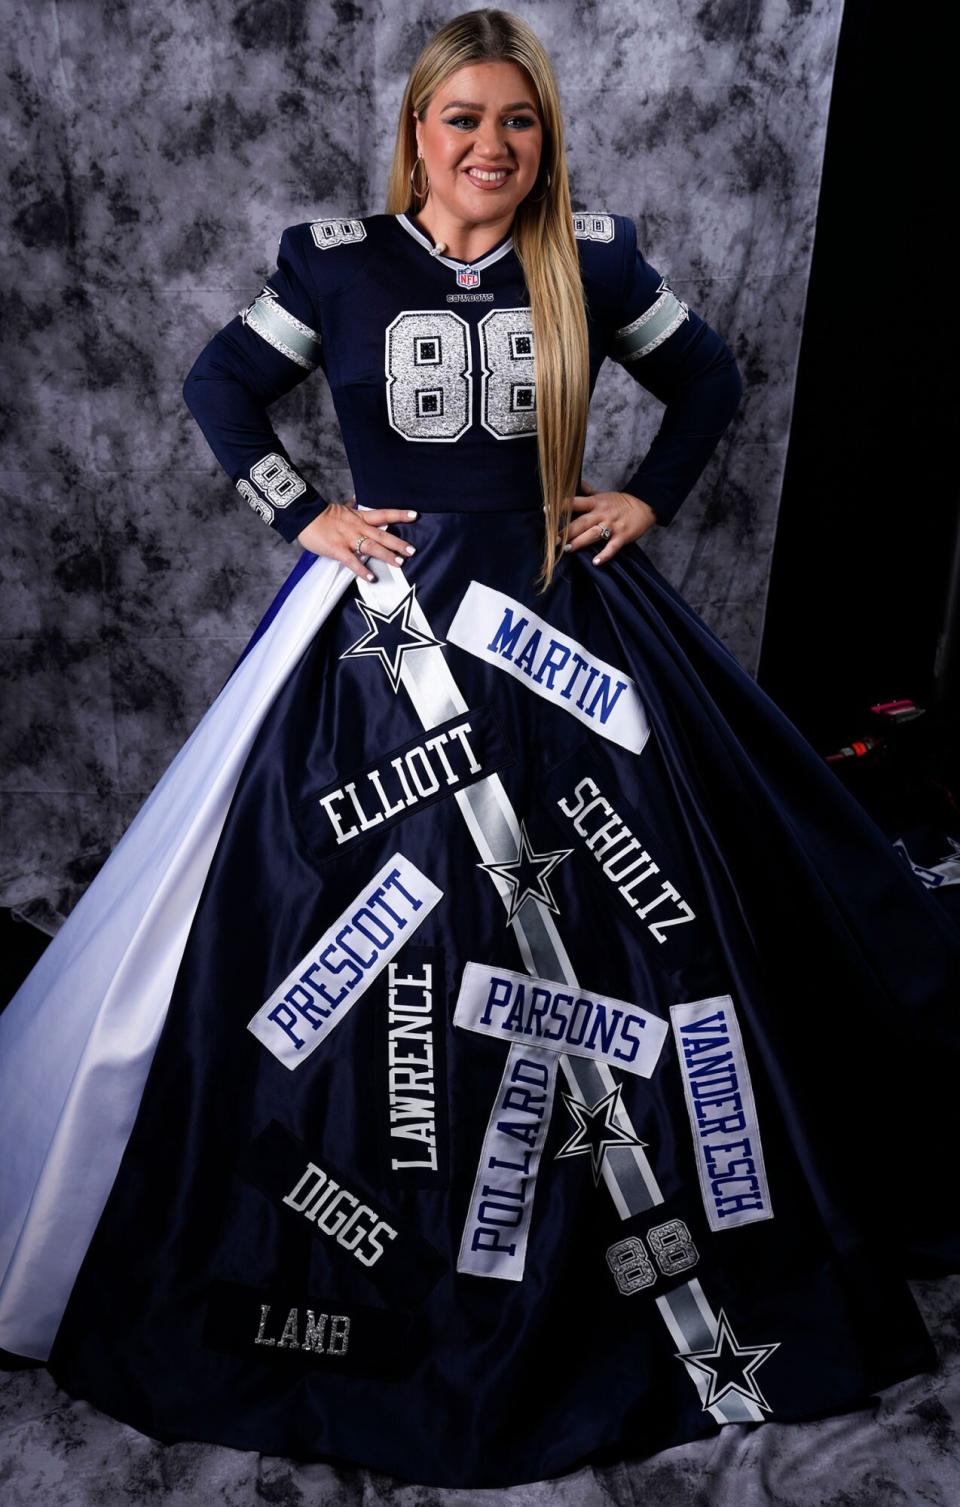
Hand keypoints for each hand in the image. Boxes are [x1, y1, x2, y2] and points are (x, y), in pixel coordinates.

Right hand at [296, 499, 417, 581]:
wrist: (304, 517)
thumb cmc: (321, 515)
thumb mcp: (340, 509)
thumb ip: (351, 508)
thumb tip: (354, 499)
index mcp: (359, 517)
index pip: (383, 514)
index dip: (399, 514)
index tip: (415, 515)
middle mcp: (357, 527)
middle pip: (382, 534)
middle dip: (397, 543)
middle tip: (412, 550)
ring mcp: (348, 539)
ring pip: (371, 547)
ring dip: (386, 555)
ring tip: (399, 563)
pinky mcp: (338, 550)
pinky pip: (352, 561)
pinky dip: (362, 570)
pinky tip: (372, 578)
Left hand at [559, 487, 657, 564]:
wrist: (644, 506)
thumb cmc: (620, 502)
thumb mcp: (603, 494)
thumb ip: (588, 491)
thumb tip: (575, 482)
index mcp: (595, 502)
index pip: (575, 503)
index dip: (561, 506)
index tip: (546, 510)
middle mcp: (602, 513)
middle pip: (581, 522)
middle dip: (567, 531)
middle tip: (554, 540)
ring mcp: (612, 525)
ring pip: (593, 534)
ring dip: (580, 542)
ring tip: (568, 549)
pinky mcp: (622, 536)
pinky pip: (612, 547)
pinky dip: (604, 555)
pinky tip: (596, 562)